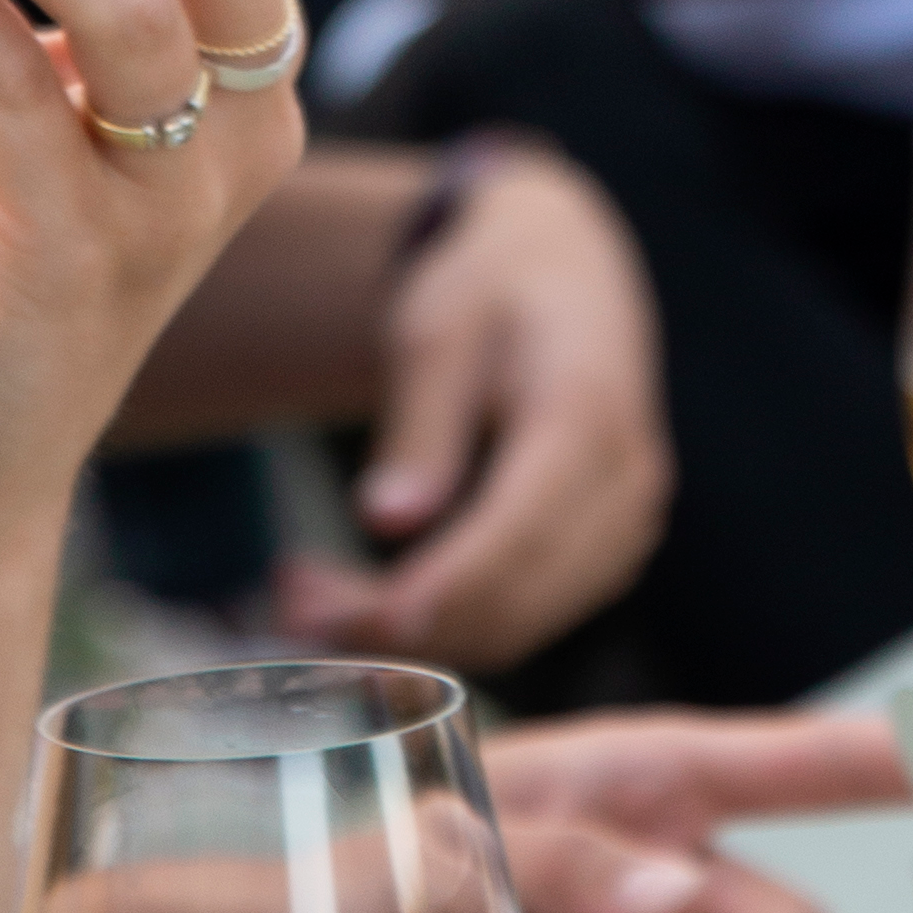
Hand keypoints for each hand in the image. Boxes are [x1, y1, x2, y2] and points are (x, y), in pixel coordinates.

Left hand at [275, 145, 670, 667]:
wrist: (562, 273)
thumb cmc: (491, 290)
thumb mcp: (438, 328)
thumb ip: (421, 424)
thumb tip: (389, 521)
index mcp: (588, 412)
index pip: (522, 525)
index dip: (449, 586)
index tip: (372, 623)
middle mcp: (625, 484)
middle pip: (516, 595)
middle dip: (401, 624)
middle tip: (288, 608)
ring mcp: (623, 529)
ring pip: (515, 627)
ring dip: (411, 639)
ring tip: (303, 603)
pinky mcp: (601, 559)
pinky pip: (522, 621)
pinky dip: (442, 628)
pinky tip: (361, 603)